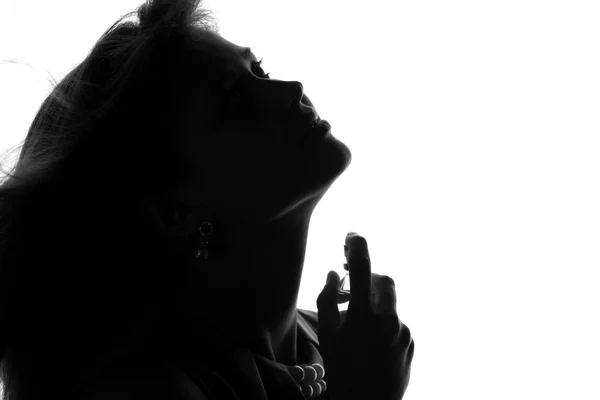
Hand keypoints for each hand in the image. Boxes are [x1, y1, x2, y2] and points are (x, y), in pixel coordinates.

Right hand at [316, 233, 413, 399]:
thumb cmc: (342, 370)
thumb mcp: (327, 335)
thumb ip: (327, 300)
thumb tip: (334, 274)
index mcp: (363, 316)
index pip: (362, 268)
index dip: (357, 246)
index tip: (351, 236)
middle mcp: (388, 320)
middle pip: (384, 281)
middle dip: (370, 279)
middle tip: (353, 286)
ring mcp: (403, 332)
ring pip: (390, 303)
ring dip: (376, 304)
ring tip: (360, 327)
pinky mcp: (411, 342)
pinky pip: (397, 322)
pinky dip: (384, 323)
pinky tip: (372, 343)